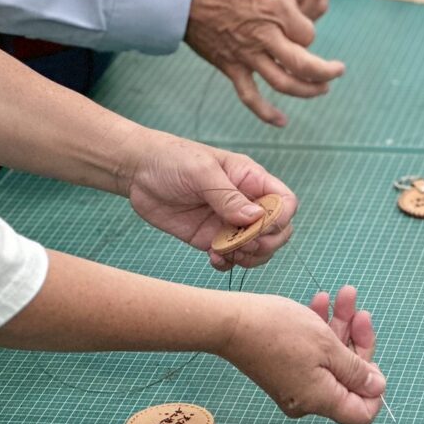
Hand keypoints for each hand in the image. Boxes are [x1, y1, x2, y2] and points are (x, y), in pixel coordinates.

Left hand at [122, 133, 296, 269]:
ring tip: (224, 253)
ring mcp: (230, 223)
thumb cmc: (173, 159)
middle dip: (266, 243)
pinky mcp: (211, 238)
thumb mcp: (202, 172)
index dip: (281, 218)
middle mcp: (247, 203)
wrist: (138, 171)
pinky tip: (212, 258)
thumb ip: (228, 196)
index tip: (260, 226)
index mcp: (252, 180)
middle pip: (279, 230)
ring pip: (259, 248)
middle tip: (242, 245)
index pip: (285, 202)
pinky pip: (232, 258)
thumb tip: (255, 218)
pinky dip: (228, 264)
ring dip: (248, 257)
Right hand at [185, 0, 343, 125]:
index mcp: (276, 11)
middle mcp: (266, 36)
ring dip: (308, 91)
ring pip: (286, 83)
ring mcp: (249, 56)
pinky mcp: (232, 68)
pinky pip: (251, 97)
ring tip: (322, 90)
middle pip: (305, 64)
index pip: (309, 34)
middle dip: (327, 71)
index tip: (301, 31)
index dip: (309, 35)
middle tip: (338, 71)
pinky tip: (282, 121)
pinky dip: (267, 113)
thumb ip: (283, 3)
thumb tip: (297, 23)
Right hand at [220, 286, 385, 423]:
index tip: (372, 359)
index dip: (373, 389)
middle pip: (349, 379)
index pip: (361, 413)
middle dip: (358, 342)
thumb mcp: (328, 346)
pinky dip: (322, 329)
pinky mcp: (284, 368)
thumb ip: (356, 370)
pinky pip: (313, 354)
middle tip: (360, 311)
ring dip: (342, 327)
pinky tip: (321, 301)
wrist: (231, 322)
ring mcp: (296, 384)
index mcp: (321, 400)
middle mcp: (309, 399)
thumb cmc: (280, 332)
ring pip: (332, 359)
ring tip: (344, 295)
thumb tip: (377, 388)